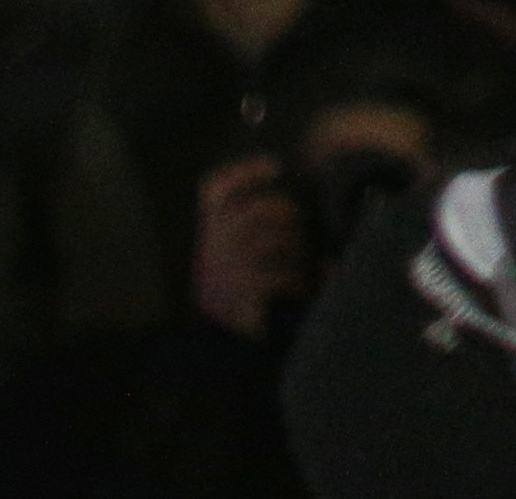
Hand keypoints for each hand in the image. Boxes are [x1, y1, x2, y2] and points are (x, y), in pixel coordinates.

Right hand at [188, 151, 305, 338]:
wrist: (218, 350)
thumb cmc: (236, 299)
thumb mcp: (235, 262)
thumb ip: (251, 235)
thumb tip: (296, 210)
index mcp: (209, 237)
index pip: (215, 191)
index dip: (244, 173)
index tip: (276, 166)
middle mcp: (211, 249)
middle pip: (258, 210)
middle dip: (288, 216)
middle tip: (300, 234)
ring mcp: (223, 270)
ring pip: (272, 242)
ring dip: (297, 251)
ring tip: (306, 265)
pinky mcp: (239, 293)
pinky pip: (277, 276)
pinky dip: (295, 281)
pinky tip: (300, 290)